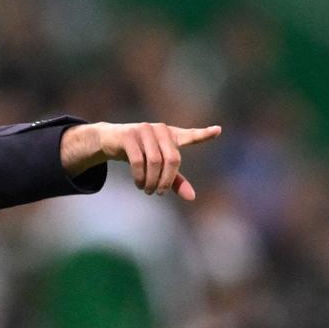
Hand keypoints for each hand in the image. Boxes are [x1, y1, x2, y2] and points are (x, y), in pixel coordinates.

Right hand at [61, 122, 221, 200]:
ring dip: (151, 181)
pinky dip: (140, 176)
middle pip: (172, 159)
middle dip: (166, 180)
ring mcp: (144, 130)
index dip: (204, 134)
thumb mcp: (158, 168)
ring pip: (155, 161)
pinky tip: (139, 184)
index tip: (218, 130)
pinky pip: (138, 160)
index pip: (191, 136)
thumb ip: (175, 181)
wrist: (110, 141)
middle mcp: (160, 130)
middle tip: (158, 193)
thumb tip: (192, 197)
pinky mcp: (129, 135)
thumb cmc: (139, 153)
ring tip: (147, 190)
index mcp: (171, 135)